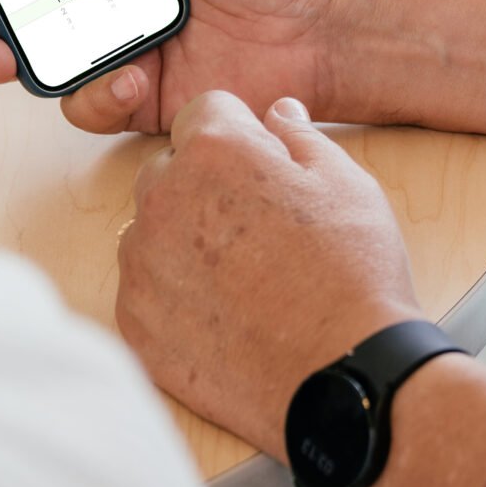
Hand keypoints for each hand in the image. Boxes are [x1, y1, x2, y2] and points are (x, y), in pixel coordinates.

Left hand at [115, 91, 423, 452]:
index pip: (205, 111)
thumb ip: (300, 137)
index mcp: (214, 151)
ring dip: (184, 238)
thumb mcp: (346, 183)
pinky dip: (173, 293)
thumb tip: (277, 112)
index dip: (241, 133)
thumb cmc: (351, 276)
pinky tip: (223, 311)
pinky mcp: (135, 323)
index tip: (263, 164)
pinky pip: (144, 288)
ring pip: (152, 229)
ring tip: (243, 275)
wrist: (338, 375)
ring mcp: (142, 265)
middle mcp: (162, 199)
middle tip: (260, 225)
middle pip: (170, 168)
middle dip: (206, 183)